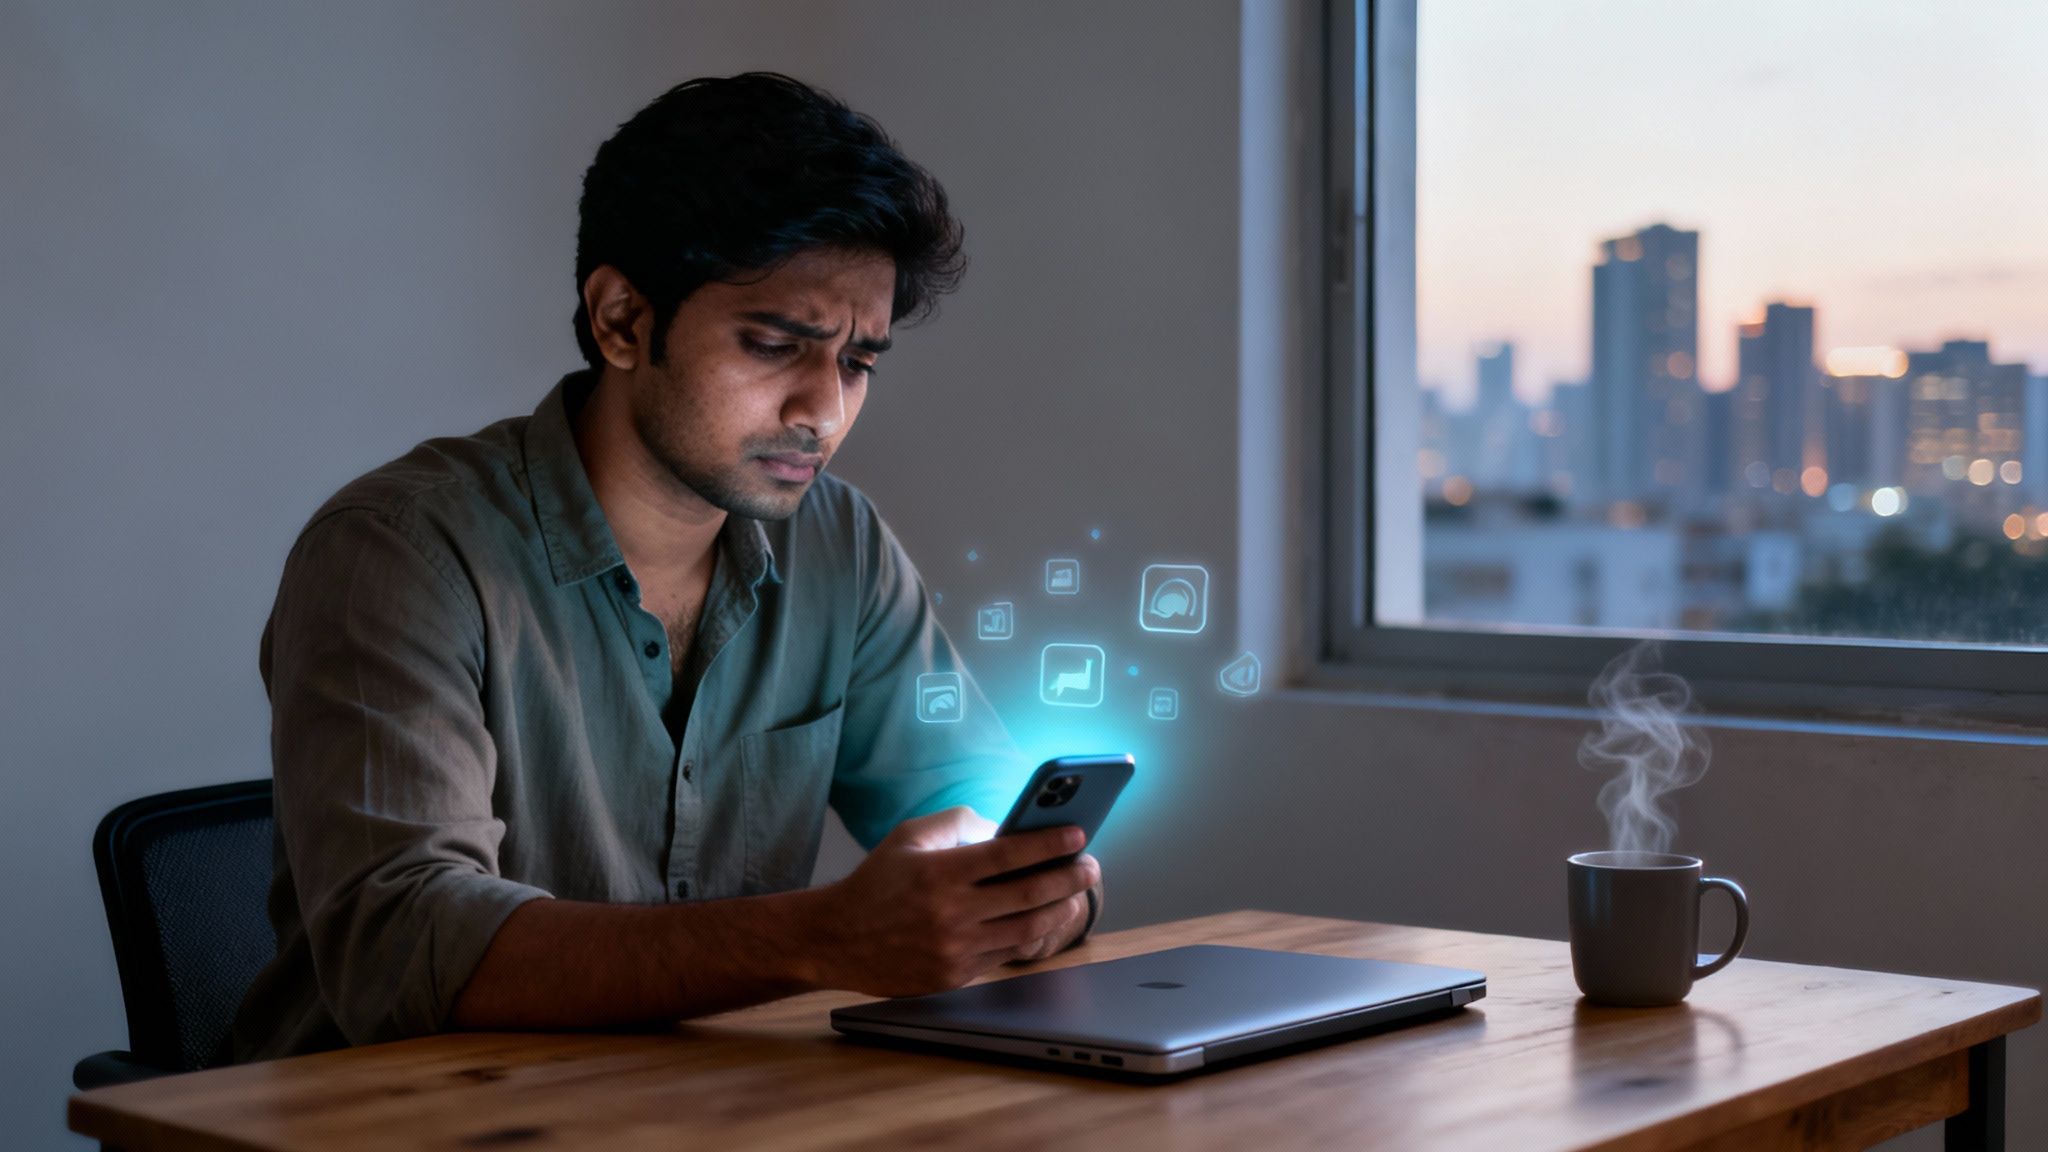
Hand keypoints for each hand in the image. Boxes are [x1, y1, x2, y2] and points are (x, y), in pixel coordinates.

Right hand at [805, 806, 1100, 996]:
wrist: (835, 939)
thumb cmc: (876, 882)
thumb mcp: (908, 837)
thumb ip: (958, 823)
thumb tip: (1005, 827)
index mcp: (940, 872)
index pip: (1009, 855)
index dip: (1049, 844)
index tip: (1078, 835)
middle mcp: (950, 913)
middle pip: (1029, 894)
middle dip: (1069, 878)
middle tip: (1090, 866)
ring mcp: (954, 949)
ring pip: (1026, 930)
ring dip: (1059, 910)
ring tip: (1075, 894)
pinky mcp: (954, 976)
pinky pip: (1005, 954)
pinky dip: (1030, 936)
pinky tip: (1043, 919)